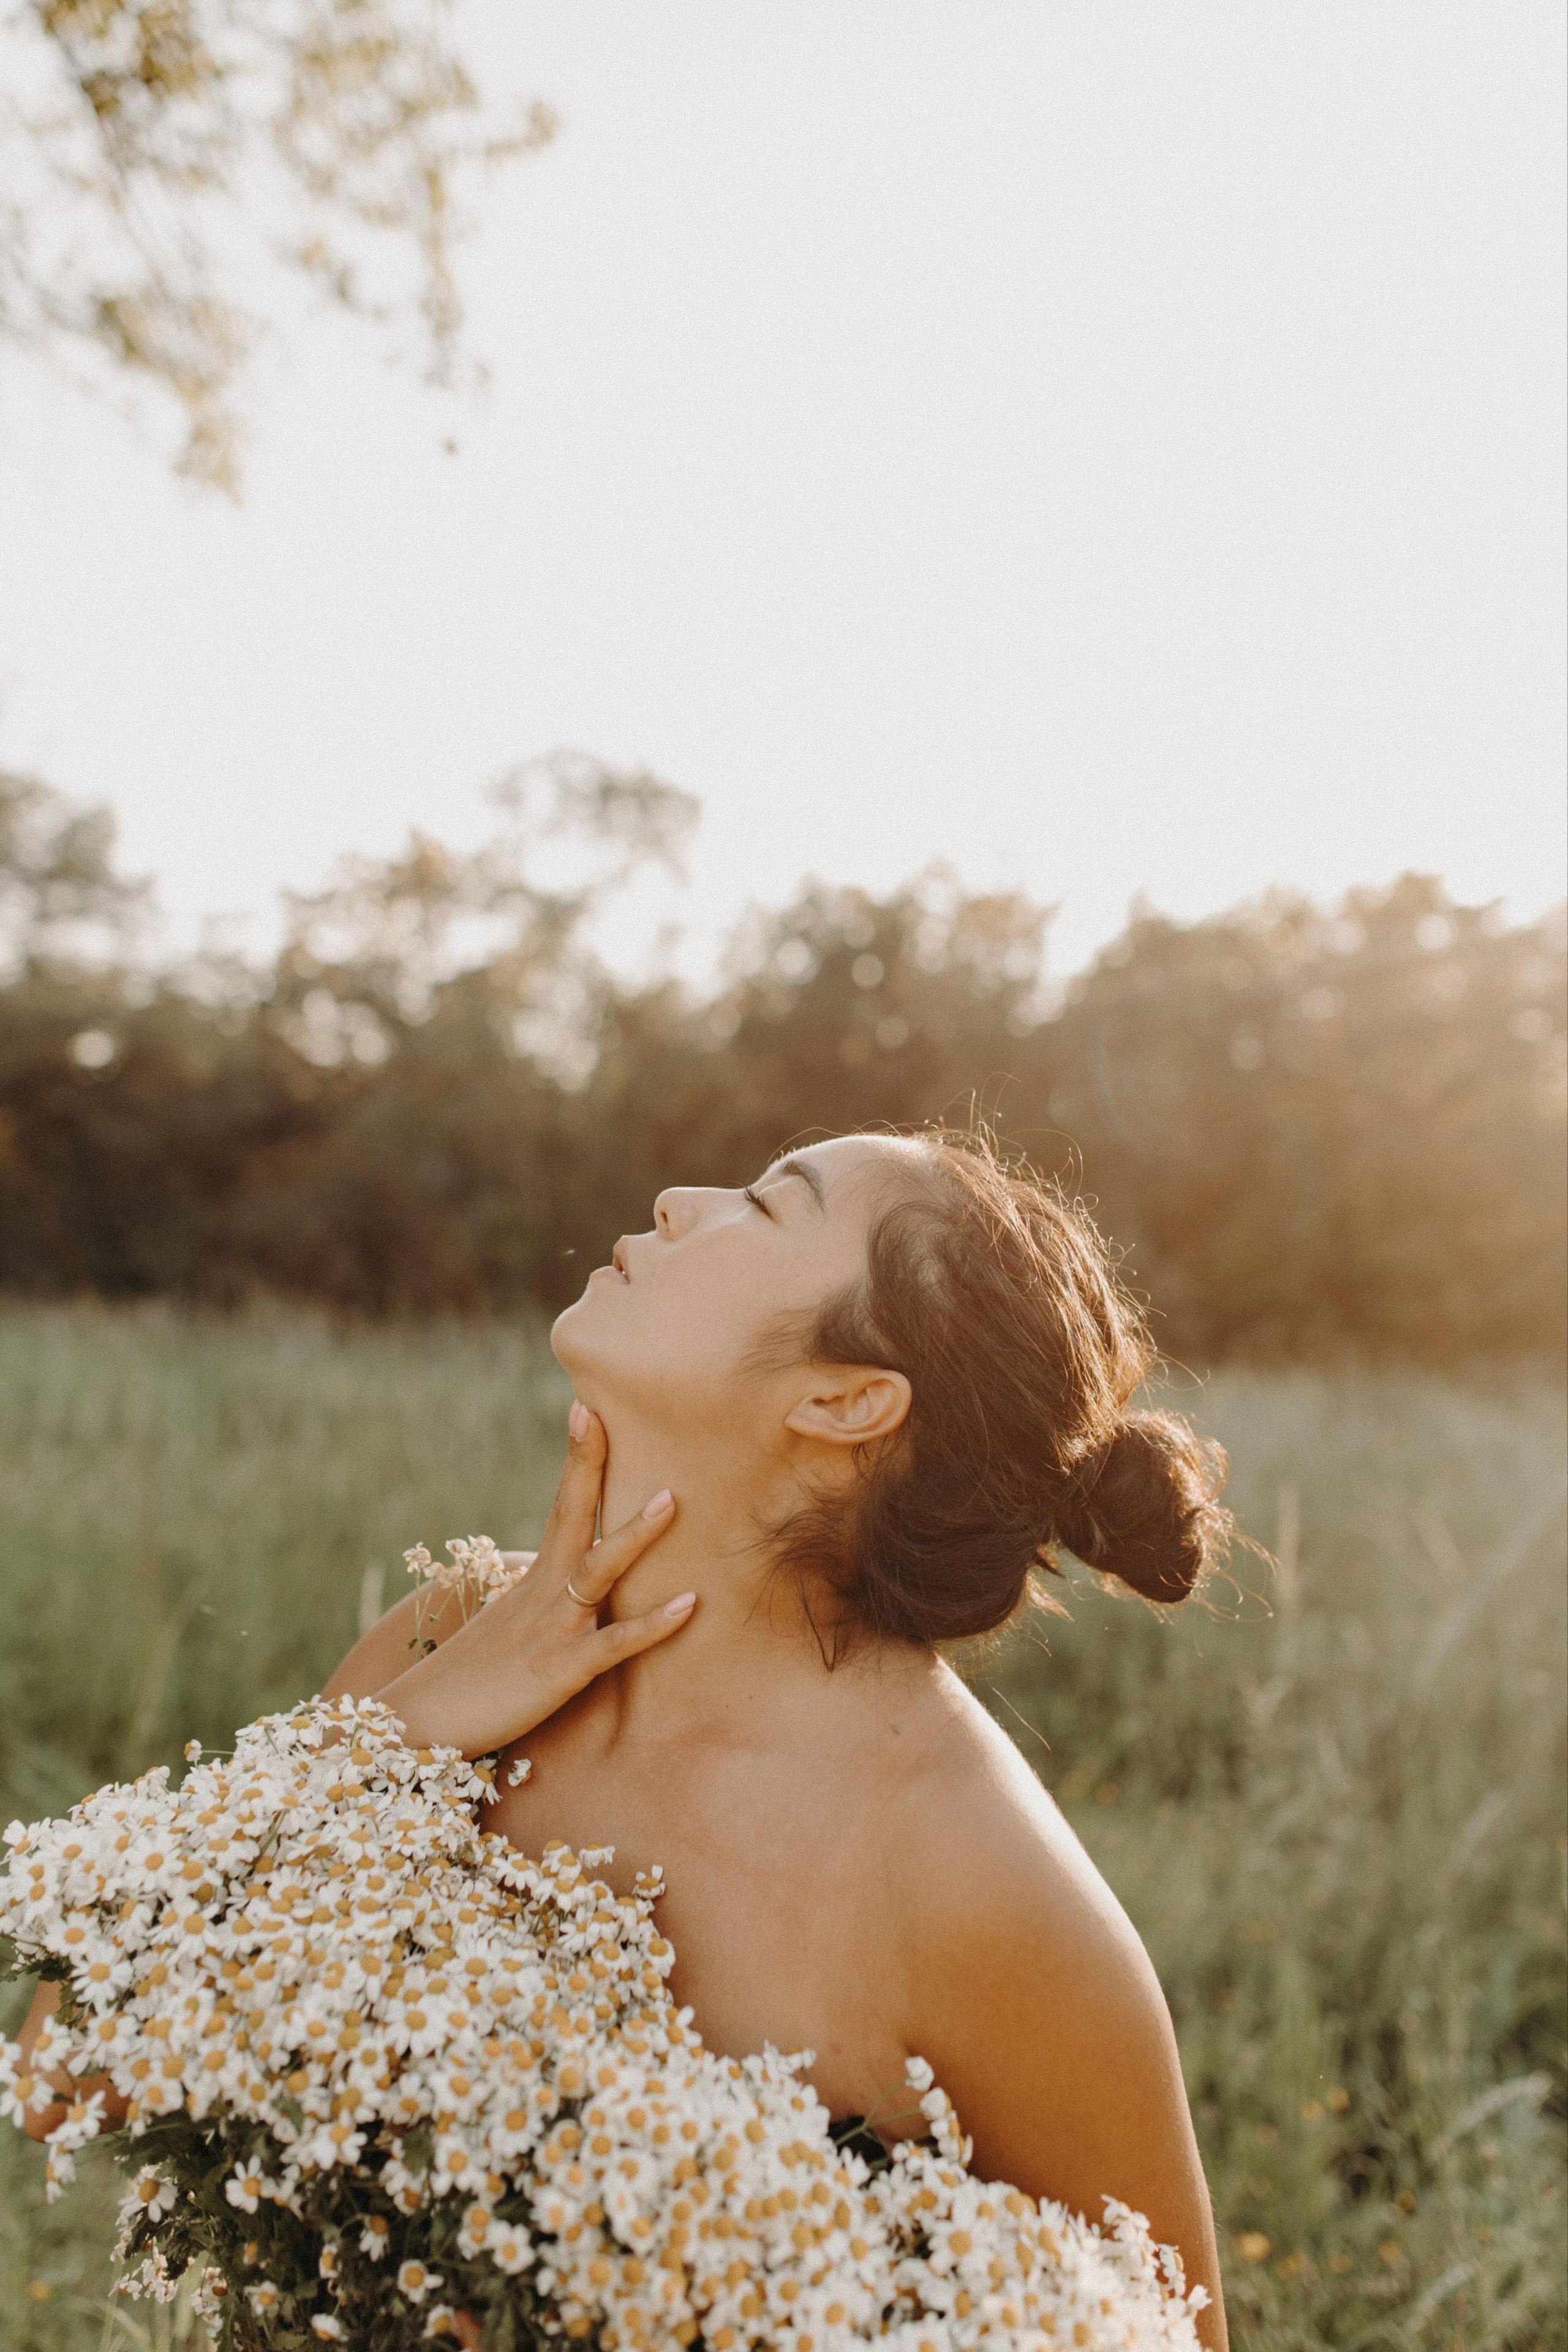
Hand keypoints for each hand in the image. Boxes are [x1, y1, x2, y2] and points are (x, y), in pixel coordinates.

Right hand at [373, 1405, 691, 1758]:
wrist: (419, 1723)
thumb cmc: (467, 1682)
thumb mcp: (508, 1631)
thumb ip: (541, 1605)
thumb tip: (560, 1586)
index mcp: (533, 1582)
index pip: (561, 1509)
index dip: (577, 1461)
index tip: (586, 1408)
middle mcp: (542, 1594)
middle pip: (569, 1516)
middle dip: (588, 1465)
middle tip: (603, 1412)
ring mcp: (551, 1629)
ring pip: (597, 1572)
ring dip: (633, 1535)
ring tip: (672, 1500)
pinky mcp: (560, 1670)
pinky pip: (615, 1644)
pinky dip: (654, 1624)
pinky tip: (690, 1603)